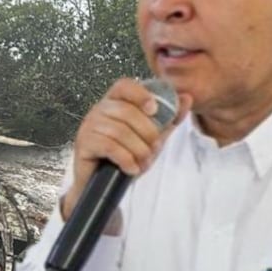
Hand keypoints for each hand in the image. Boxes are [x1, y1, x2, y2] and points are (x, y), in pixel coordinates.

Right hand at [62, 79, 190, 219]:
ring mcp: (89, 126)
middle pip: (126, 111)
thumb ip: (169, 118)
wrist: (104, 184)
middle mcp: (99, 110)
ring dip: (138, 150)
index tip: (154, 110)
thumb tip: (187, 98)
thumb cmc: (125, 156)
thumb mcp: (152, 137)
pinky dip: (126, 159)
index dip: (140, 94)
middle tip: (152, 150)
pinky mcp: (84, 143)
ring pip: (119, 131)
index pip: (124, 86)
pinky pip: (109, 147)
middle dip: (146, 133)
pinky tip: (131, 168)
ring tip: (142, 162)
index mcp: (115, 102)